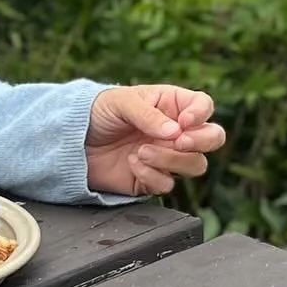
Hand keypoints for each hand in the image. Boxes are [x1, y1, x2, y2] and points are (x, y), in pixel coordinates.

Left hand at [84, 85, 224, 196]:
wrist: (73, 140)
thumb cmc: (98, 111)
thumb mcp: (121, 102)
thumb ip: (148, 115)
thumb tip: (174, 132)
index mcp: (171, 104)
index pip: (204, 106)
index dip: (200, 114)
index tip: (183, 122)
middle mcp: (175, 132)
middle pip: (213, 138)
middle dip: (202, 141)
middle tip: (180, 142)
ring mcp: (167, 157)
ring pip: (195, 165)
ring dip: (172, 160)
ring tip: (142, 151)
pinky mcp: (153, 179)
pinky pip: (167, 184)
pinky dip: (151, 175)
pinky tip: (131, 163)